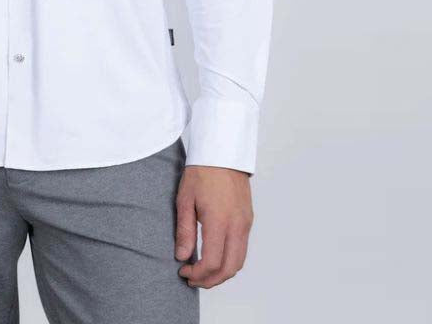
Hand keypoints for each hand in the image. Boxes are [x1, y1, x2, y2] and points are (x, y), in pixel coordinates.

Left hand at [174, 165, 253, 288]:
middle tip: (193, 278)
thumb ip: (184, 230)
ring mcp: (245, 223)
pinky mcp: (248, 219)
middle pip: (229, 268)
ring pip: (239, 261)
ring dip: (222, 273)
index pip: (212, 262)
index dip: (198, 274)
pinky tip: (215, 256)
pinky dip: (230, 260)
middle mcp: (237, 225)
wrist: (222, 152)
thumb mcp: (185, 199)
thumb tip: (182, 256)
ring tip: (203, 271)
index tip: (184, 271)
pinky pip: (242, 248)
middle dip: (211, 280)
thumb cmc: (201, 171)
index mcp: (219, 220)